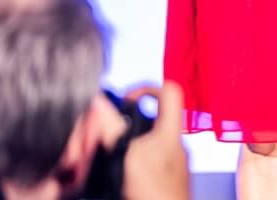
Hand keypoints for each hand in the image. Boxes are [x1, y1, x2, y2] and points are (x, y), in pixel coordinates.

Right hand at [119, 82, 191, 199]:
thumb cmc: (156, 194)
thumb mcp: (129, 159)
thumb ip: (115, 132)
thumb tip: (101, 106)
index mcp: (170, 133)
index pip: (170, 91)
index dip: (148, 88)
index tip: (127, 99)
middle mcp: (176, 146)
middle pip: (155, 120)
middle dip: (130, 125)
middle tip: (111, 135)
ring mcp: (173, 165)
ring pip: (150, 144)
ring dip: (130, 148)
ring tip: (113, 159)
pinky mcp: (167, 181)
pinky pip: (150, 163)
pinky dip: (134, 166)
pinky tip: (121, 177)